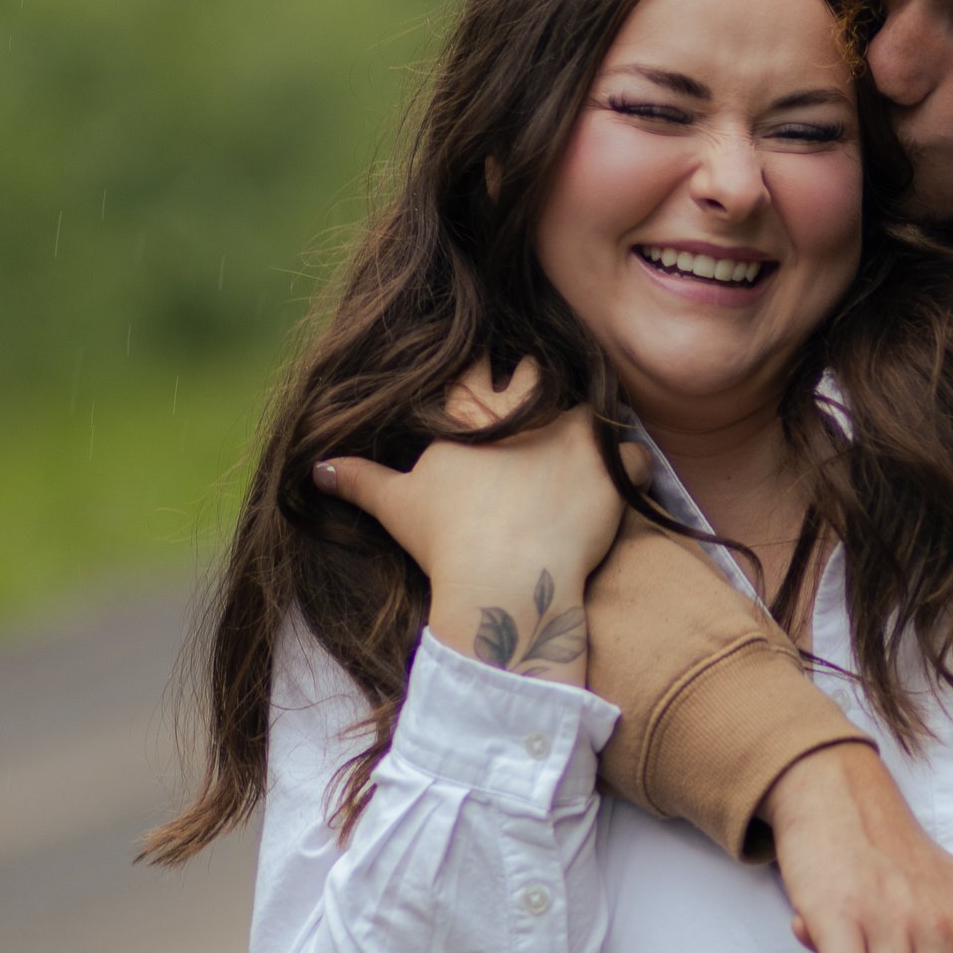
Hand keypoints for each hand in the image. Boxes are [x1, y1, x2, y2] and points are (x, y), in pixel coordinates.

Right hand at [313, 361, 629, 678]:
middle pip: (541, 379)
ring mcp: (577, 440)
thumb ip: (360, 479)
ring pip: (594, 414)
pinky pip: (634, 460)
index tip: (493, 377)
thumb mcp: (396, 506)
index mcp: (478, 416)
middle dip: (542, 386)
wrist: (504, 579)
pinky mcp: (613, 473)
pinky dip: (632, 471)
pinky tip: (626, 484)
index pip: (481, 374)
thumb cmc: (446, 541)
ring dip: (592, 429)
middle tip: (545, 405)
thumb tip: (317, 469)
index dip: (486, 374)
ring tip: (589, 446)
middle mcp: (530, 414)